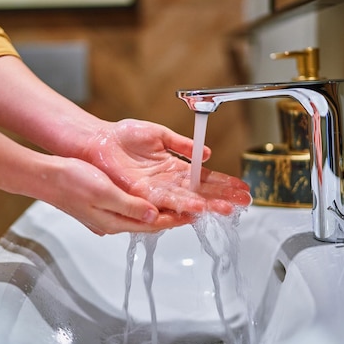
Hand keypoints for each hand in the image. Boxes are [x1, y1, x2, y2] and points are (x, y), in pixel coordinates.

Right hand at [44, 157, 199, 234]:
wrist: (47, 176)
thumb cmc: (71, 182)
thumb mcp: (103, 193)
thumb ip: (129, 206)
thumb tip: (153, 215)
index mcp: (115, 221)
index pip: (154, 223)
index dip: (177, 218)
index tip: (197, 213)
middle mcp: (115, 221)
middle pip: (152, 221)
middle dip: (176, 216)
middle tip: (198, 209)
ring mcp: (109, 215)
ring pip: (144, 214)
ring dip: (165, 209)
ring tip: (184, 203)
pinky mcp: (105, 205)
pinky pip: (134, 207)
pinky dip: (150, 203)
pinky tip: (157, 197)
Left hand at [82, 119, 250, 218]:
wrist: (99, 141)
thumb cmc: (123, 136)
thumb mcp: (160, 135)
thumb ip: (183, 145)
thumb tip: (206, 154)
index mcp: (174, 167)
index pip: (204, 179)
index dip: (223, 183)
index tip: (242, 187)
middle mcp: (168, 182)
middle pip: (201, 193)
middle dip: (223, 197)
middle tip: (245, 202)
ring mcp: (156, 190)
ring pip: (187, 200)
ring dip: (208, 205)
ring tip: (227, 208)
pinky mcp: (142, 194)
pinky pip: (167, 201)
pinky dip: (184, 204)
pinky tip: (199, 207)